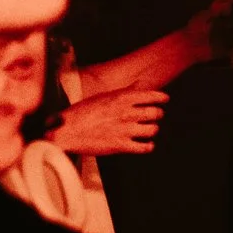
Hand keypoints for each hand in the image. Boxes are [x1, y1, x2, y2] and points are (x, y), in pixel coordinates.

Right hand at [50, 88, 168, 156]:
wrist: (68, 130)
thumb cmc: (82, 112)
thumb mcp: (103, 96)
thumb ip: (124, 92)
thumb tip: (139, 85)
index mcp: (121, 98)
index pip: (150, 95)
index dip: (161, 97)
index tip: (165, 99)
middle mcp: (126, 113)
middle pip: (155, 113)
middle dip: (158, 114)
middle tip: (156, 115)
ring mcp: (125, 130)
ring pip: (152, 130)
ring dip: (152, 130)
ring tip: (149, 130)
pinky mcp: (121, 146)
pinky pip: (144, 147)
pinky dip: (148, 146)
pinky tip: (147, 145)